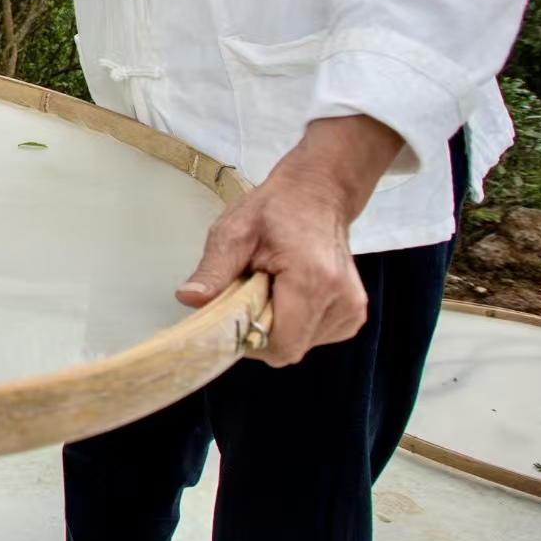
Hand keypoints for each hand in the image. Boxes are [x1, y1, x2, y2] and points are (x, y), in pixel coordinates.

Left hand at [175, 114, 405, 365]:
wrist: (318, 193)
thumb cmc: (275, 209)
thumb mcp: (233, 232)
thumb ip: (213, 271)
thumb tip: (188, 299)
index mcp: (313, 280)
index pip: (282, 345)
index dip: (250, 340)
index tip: (232, 316)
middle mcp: (341, 301)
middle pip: (290, 347)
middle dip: (261, 330)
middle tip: (249, 293)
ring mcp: (351, 310)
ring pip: (301, 344)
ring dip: (278, 325)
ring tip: (272, 287)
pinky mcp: (353, 314)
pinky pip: (314, 337)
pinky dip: (295, 323)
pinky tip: (289, 294)